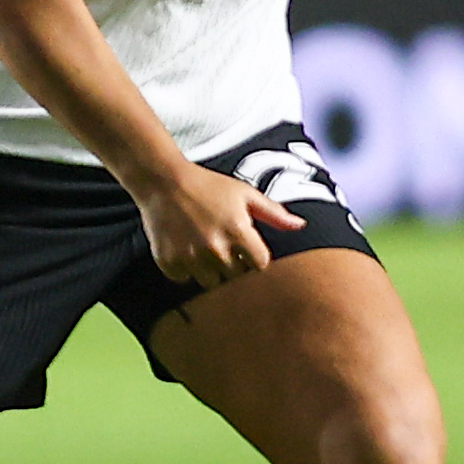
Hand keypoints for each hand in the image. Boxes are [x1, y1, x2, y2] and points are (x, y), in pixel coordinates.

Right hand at [131, 161, 306, 288]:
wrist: (162, 181)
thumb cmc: (208, 185)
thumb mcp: (244, 193)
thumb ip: (274, 213)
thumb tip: (301, 226)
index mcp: (238, 231)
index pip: (260, 266)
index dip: (254, 258)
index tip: (245, 248)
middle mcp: (215, 248)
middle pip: (235, 277)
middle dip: (232, 264)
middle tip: (221, 243)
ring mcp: (190, 257)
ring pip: (210, 282)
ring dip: (209, 270)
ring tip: (202, 247)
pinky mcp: (169, 262)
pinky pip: (184, 279)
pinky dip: (184, 269)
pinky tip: (183, 248)